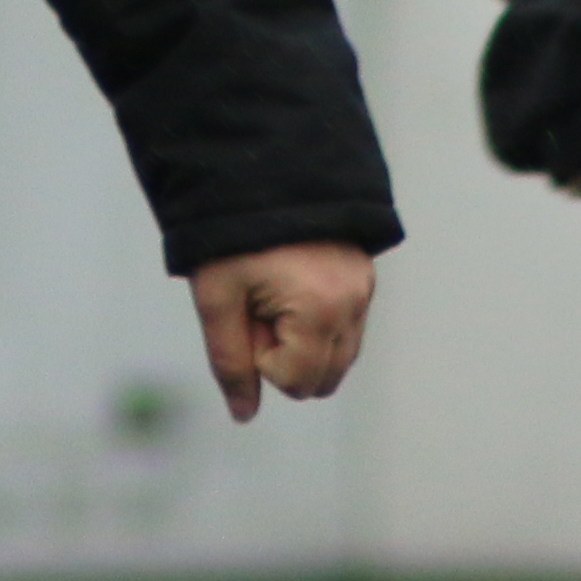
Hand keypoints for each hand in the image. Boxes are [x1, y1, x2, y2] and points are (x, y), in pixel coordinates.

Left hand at [188, 241, 370, 421]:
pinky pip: (346, 327)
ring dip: (302, 343)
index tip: (247, 317)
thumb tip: (244, 414)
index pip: (297, 382)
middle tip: (257, 310)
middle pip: (324, 378)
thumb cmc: (232, 232)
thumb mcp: (216, 298)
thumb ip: (229, 362)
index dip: (261, 362)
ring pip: (339, 356)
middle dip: (286, 357)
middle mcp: (354, 302)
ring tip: (272, 296)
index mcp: (321, 310)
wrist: (260, 166)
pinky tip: (289, 287)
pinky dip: (317, 325)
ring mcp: (364, 288)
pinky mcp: (364, 275)